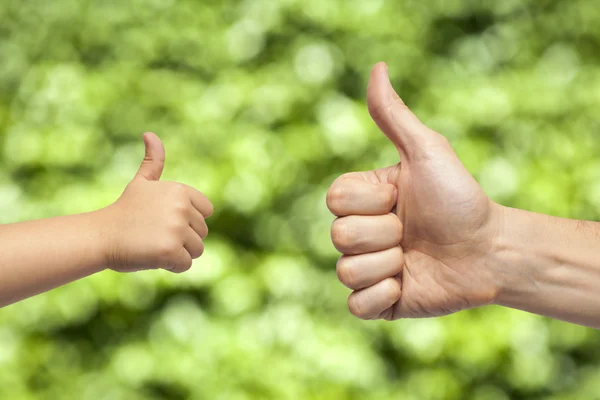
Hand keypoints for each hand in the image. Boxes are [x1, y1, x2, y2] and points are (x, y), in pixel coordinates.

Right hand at [102, 132, 213, 272]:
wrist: (100, 236)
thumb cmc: (123, 212)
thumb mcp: (141, 183)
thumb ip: (153, 161)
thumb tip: (150, 134)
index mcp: (181, 190)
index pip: (207, 212)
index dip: (189, 220)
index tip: (166, 219)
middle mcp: (182, 207)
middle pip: (202, 233)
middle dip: (183, 238)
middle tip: (155, 234)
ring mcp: (177, 229)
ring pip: (196, 250)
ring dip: (178, 253)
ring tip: (154, 244)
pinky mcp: (171, 250)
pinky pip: (186, 265)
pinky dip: (172, 266)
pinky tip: (153, 256)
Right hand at [326, 63, 502, 319]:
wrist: (490, 249)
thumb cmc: (460, 198)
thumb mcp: (426, 153)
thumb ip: (393, 117)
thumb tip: (378, 67)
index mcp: (363, 200)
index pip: (333, 200)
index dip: (369, 202)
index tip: (401, 198)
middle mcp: (360, 233)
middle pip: (339, 236)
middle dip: (385, 234)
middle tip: (413, 232)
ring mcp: (367, 268)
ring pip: (346, 271)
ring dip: (389, 265)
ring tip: (414, 259)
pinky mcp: (378, 302)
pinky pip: (355, 305)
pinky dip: (383, 296)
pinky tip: (407, 284)